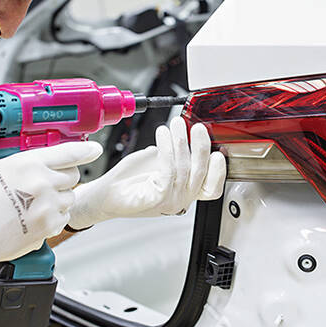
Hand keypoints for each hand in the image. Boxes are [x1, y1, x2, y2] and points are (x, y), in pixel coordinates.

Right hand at [0, 141, 101, 282]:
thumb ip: (21, 156)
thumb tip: (38, 152)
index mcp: (30, 162)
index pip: (70, 152)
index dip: (86, 150)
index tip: (95, 149)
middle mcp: (42, 183)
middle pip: (74, 176)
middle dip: (63, 178)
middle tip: (46, 183)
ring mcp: (47, 207)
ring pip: (69, 198)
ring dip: (58, 199)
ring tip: (34, 203)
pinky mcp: (47, 228)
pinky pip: (62, 219)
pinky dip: (53, 218)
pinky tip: (33, 217)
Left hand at [68, 117, 225, 229]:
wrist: (105, 196)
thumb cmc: (130, 181)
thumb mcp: (158, 163)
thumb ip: (174, 153)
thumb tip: (183, 133)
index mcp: (184, 193)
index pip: (212, 189)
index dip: (219, 171)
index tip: (218, 150)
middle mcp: (179, 200)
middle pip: (201, 173)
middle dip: (201, 146)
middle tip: (196, 127)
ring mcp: (169, 202)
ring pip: (184, 167)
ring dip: (180, 141)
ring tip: (175, 124)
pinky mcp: (156, 199)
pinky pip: (168, 169)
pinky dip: (167, 148)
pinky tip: (163, 135)